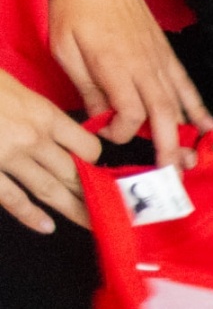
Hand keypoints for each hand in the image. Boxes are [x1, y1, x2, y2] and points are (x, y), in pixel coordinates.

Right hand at [0, 70, 101, 231]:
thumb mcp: (10, 83)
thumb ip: (33, 108)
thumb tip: (52, 128)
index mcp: (42, 113)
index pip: (87, 146)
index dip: (94, 161)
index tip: (97, 170)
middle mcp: (32, 138)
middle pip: (74, 174)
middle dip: (92, 194)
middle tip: (107, 209)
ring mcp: (8, 156)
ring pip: (50, 190)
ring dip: (72, 210)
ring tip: (90, 223)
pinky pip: (12, 199)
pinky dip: (30, 215)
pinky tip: (46, 225)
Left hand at [48, 0, 212, 168]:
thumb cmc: (76, 8)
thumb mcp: (65, 48)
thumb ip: (86, 86)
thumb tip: (101, 118)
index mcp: (115, 66)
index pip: (129, 113)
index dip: (121, 132)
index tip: (107, 132)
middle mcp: (143, 67)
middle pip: (163, 115)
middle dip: (169, 148)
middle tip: (171, 174)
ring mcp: (160, 61)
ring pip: (179, 105)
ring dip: (188, 135)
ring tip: (192, 160)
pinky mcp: (167, 56)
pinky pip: (188, 86)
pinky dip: (200, 108)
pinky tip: (209, 127)